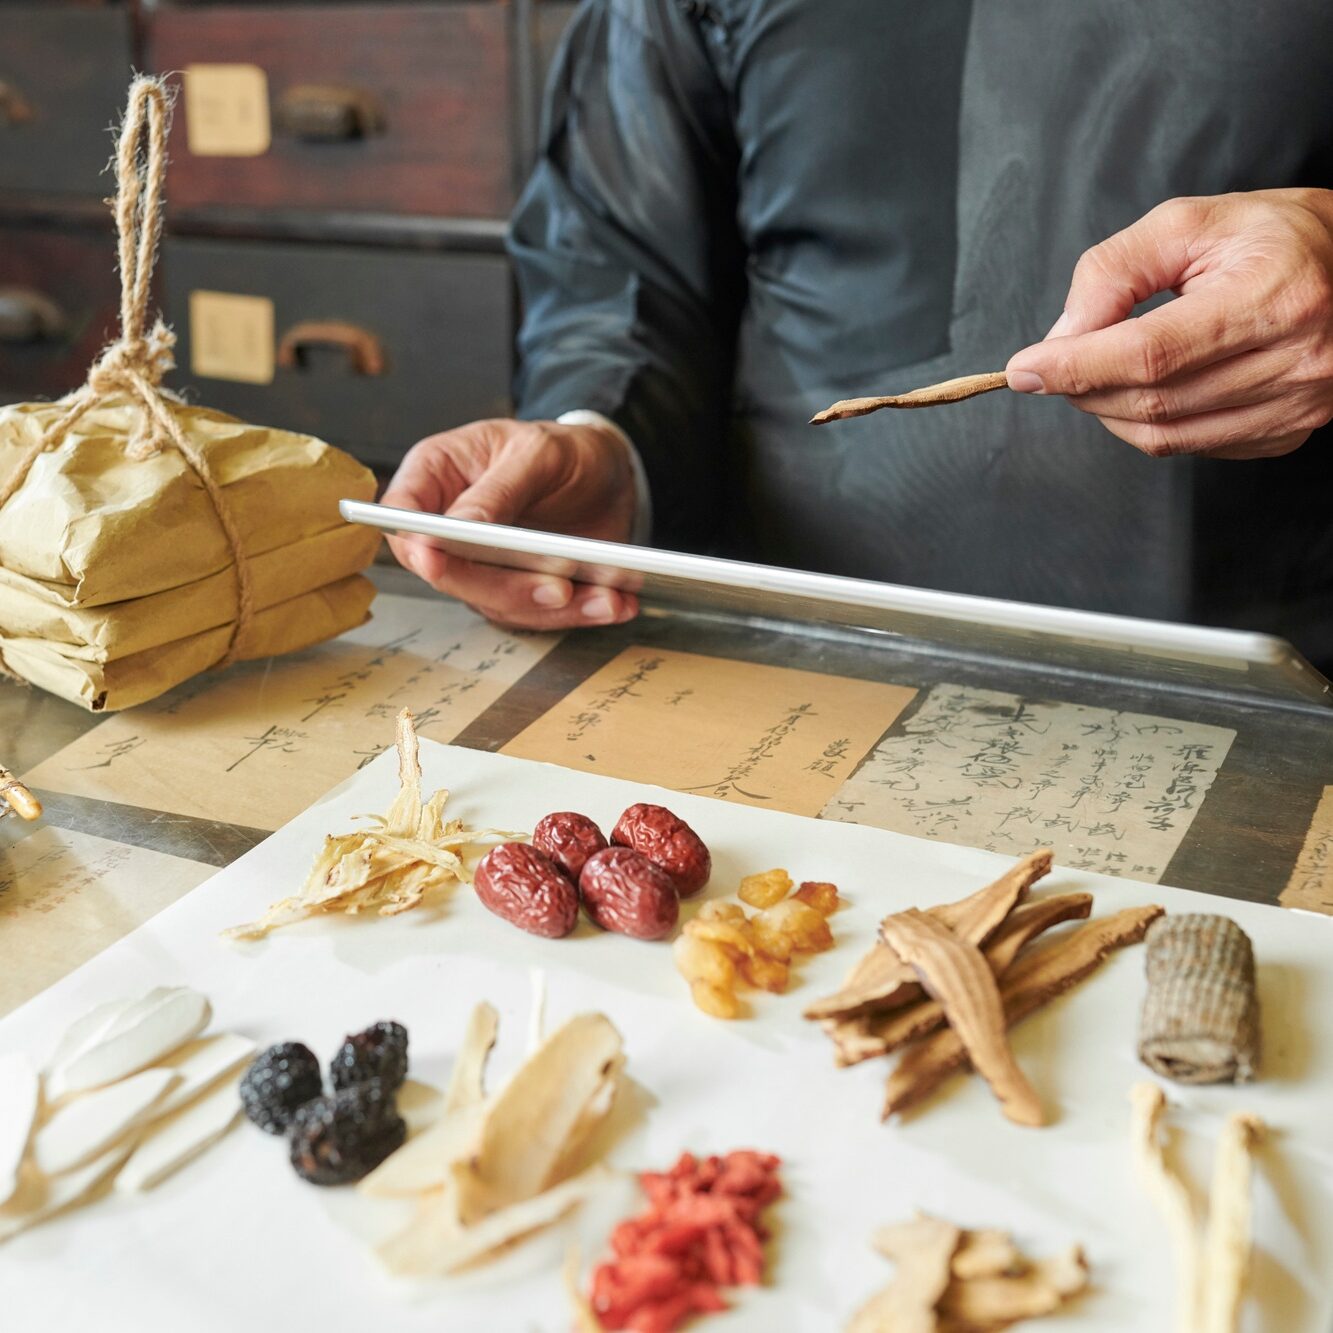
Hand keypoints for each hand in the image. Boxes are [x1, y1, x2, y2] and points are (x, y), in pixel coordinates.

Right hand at [382, 417, 639, 628]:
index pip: (403, 517)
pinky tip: (614, 603)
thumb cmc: (563, 449)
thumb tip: (459, 529)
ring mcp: (482, 565)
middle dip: (504, 587)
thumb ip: (498, 490)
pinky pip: (539, 614)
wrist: (608, 474)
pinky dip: (581, 612)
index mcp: (437, 476)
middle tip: (556, 587)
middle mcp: (451, 528)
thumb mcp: (536, 452)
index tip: (435, 559)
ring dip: (554, 608)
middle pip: (451, 573)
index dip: (414, 543)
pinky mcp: (518, 590)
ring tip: (604, 598)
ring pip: (498, 603)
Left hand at [1006, 189, 1332, 458]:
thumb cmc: (1273, 237)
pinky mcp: (1286, 434)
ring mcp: (1297, 406)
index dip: (1076, 366)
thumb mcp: (1190, 223)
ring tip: (1096, 373)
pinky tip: (1146, 390)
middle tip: (1052, 366)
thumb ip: (1116, 270)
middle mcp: (1296, 360)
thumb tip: (1063, 334)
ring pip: (1164, 436)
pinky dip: (1149, 425)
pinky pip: (1191, 447)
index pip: (1150, 353)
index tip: (1024, 369)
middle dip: (1084, 387)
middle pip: (1151, 401)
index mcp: (1274, 296)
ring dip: (1108, 411)